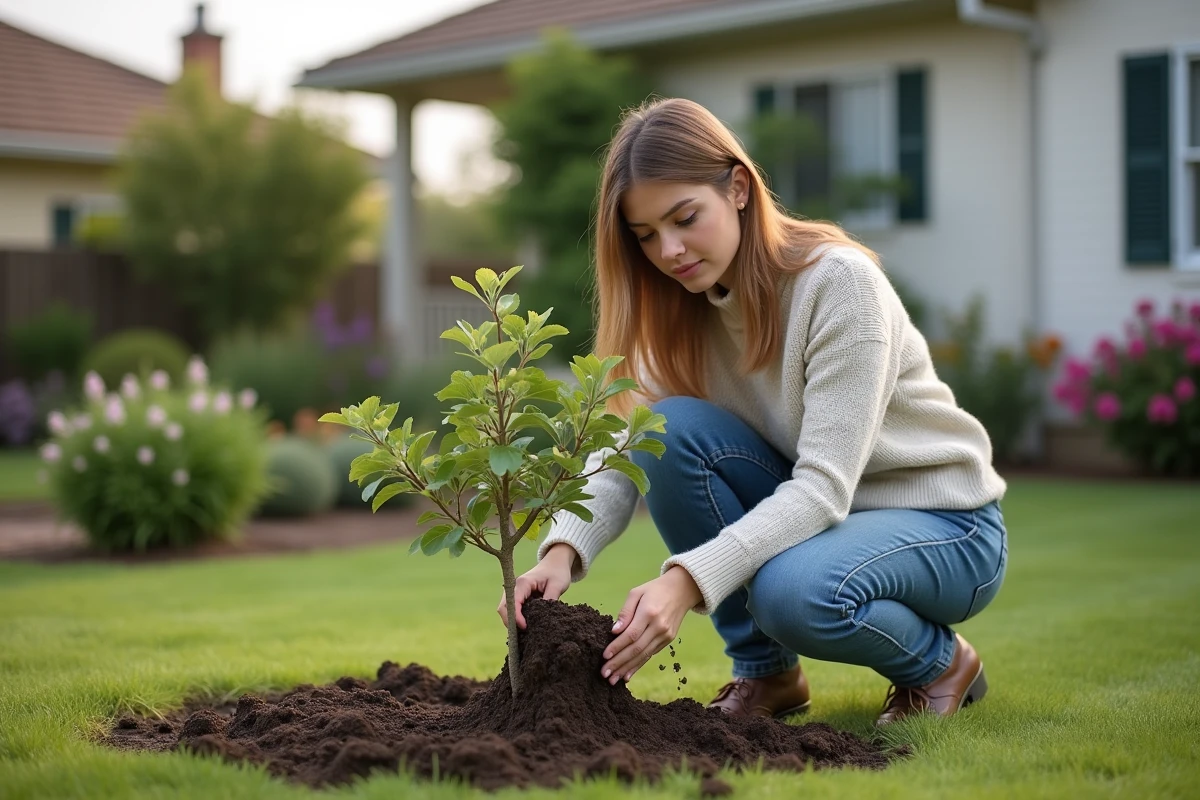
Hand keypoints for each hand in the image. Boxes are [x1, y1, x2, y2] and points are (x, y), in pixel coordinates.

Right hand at [497, 543, 577, 629]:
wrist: (556, 562)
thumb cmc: (557, 572)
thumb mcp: (558, 584)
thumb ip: (550, 599)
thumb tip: (545, 617)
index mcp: (522, 583)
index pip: (513, 602)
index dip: (516, 617)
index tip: (525, 627)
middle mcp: (514, 587)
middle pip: (504, 608)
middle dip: (510, 623)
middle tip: (524, 634)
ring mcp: (514, 592)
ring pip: (506, 610)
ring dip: (512, 622)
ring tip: (525, 633)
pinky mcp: (518, 597)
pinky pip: (512, 610)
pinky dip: (516, 620)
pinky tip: (525, 628)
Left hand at [601, 566, 701, 684]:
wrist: (682, 590)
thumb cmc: (654, 590)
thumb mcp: (637, 593)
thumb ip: (625, 612)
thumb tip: (614, 631)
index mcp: (649, 612)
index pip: (631, 635)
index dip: (617, 647)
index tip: (604, 656)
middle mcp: (659, 626)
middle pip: (636, 649)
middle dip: (619, 663)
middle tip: (605, 674)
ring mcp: (665, 635)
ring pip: (643, 655)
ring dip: (627, 668)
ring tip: (613, 679)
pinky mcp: (668, 640)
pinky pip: (650, 655)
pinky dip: (638, 666)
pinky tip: (627, 675)